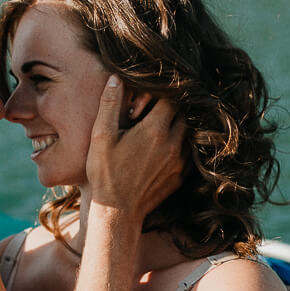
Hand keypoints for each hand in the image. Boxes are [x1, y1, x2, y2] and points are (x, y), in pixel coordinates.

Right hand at [85, 76, 183, 220]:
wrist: (117, 212)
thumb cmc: (105, 173)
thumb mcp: (101, 136)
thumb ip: (110, 105)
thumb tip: (117, 78)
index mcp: (154, 130)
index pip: (171, 98)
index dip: (162, 92)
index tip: (152, 94)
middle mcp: (172, 144)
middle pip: (183, 113)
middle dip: (172, 107)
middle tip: (155, 109)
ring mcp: (179, 162)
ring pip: (188, 133)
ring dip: (178, 126)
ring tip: (159, 126)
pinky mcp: (180, 177)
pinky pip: (188, 153)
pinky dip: (180, 145)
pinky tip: (163, 147)